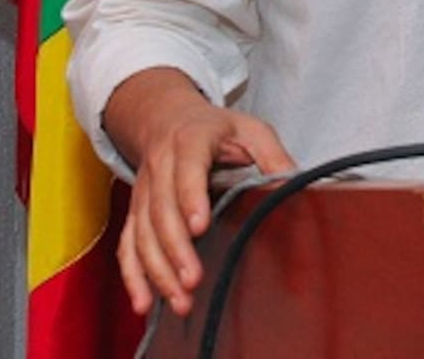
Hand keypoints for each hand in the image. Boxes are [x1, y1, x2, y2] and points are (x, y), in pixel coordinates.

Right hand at [103, 68, 294, 316]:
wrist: (168, 118)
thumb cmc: (217, 129)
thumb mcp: (250, 129)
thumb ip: (272, 155)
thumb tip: (295, 184)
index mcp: (191, 140)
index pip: (188, 169)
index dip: (191, 197)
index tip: (200, 227)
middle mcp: (161, 165)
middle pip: (161, 209)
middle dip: (176, 248)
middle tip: (193, 280)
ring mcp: (143, 190)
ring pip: (142, 233)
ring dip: (158, 270)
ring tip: (180, 300)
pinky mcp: (135, 211)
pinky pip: (127, 245)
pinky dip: (133, 276)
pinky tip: (145, 304)